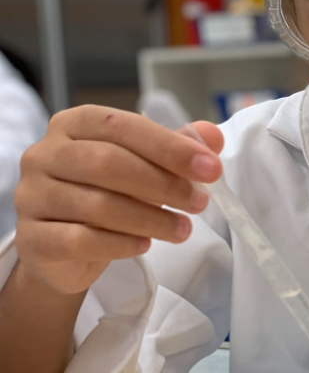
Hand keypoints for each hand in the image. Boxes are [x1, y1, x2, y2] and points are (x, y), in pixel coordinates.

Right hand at [13, 105, 223, 294]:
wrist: (64, 248)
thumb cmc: (107, 194)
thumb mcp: (143, 166)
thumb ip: (175, 148)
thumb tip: (212, 136)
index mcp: (74, 124)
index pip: (122, 126)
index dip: (169, 147)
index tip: (210, 168)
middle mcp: (45, 154)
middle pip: (108, 163)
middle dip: (164, 184)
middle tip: (200, 202)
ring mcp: (33, 196)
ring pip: (98, 205)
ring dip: (151, 219)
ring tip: (182, 230)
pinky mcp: (32, 238)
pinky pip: (81, 240)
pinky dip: (120, 244)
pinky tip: (145, 245)